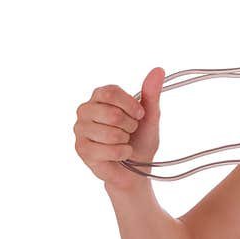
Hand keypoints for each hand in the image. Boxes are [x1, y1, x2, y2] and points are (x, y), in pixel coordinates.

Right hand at [74, 67, 164, 187]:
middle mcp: (85, 110)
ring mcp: (80, 130)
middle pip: (111, 114)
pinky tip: (119, 154)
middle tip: (130, 131)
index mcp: (100, 97)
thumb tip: (158, 70)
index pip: (110, 93)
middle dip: (130, 126)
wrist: (136, 168)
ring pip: (110, 133)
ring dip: (126, 141)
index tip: (140, 115)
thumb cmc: (140, 139)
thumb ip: (151, 93)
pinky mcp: (81, 149)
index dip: (130, 106)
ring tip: (123, 142)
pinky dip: (122, 153)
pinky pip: (109, 150)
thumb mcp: (150, 115)